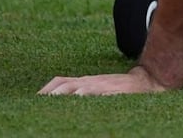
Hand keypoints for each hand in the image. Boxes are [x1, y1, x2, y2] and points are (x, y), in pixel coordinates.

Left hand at [38, 65, 170, 95]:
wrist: (148, 81)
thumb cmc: (120, 89)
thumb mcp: (100, 89)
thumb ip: (85, 93)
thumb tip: (68, 98)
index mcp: (84, 81)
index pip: (60, 81)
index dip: (46, 88)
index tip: (35, 97)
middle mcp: (89, 81)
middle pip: (64, 82)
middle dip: (50, 91)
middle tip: (38, 101)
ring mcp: (101, 85)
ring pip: (77, 86)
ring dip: (63, 92)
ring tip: (51, 100)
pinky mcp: (113, 90)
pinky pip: (97, 92)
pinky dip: (87, 94)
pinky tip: (79, 98)